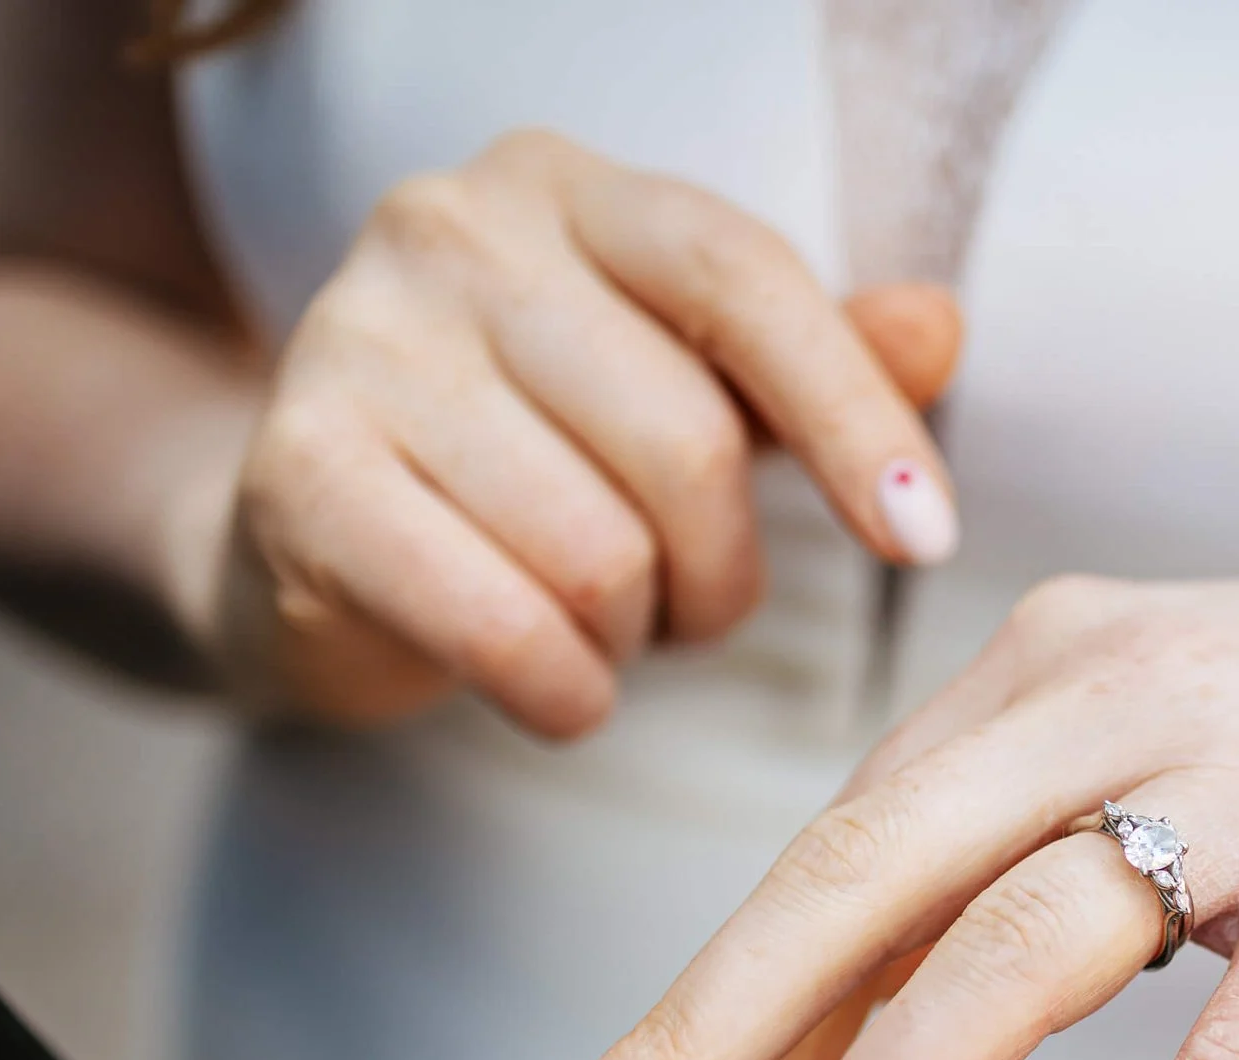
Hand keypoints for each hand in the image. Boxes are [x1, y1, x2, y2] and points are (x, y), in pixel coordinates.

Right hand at [193, 128, 962, 736]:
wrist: (316, 537)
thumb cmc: (540, 458)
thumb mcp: (692, 389)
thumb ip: (817, 360)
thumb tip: (940, 327)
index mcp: (568, 189)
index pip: (745, 280)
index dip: (856, 416)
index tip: (924, 537)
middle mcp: (450, 231)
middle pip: (687, 444)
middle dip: (722, 575)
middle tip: (686, 605)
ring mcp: (354, 342)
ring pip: (600, 553)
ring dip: (630, 638)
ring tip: (592, 623)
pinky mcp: (298, 477)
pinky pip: (502, 626)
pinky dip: (563, 691)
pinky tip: (554, 686)